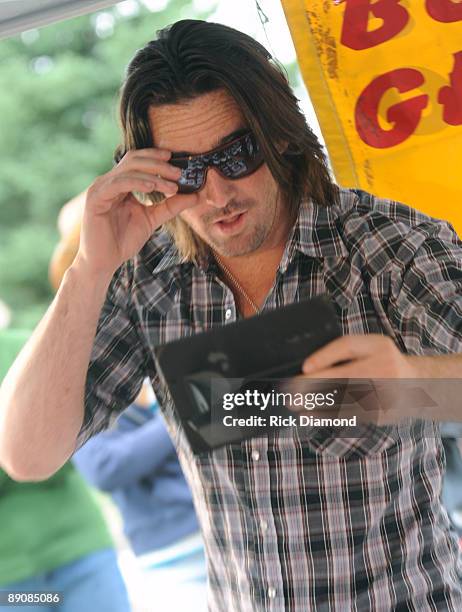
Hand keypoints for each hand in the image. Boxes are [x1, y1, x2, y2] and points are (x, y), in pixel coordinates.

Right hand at [74, 148, 196, 277]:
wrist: (104, 262)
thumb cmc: (123, 241)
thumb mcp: (152, 219)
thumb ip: (170, 206)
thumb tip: (195, 195)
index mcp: (119, 184)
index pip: (137, 161)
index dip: (156, 157)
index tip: (177, 161)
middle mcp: (108, 182)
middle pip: (134, 160)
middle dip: (159, 164)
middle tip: (179, 173)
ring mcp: (100, 189)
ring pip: (128, 169)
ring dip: (153, 174)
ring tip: (172, 185)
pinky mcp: (95, 199)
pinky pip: (118, 183)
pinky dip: (137, 182)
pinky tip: (152, 187)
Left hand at [284, 335, 419, 424]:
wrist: (417, 384)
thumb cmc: (382, 360)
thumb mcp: (369, 346)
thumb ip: (343, 350)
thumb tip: (309, 366)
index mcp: (379, 347)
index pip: (348, 346)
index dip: (325, 356)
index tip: (305, 368)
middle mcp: (385, 368)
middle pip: (344, 377)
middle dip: (315, 386)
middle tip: (291, 392)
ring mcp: (386, 393)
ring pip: (345, 400)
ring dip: (317, 404)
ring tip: (295, 405)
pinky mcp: (383, 414)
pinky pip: (350, 414)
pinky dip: (328, 415)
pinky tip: (311, 414)